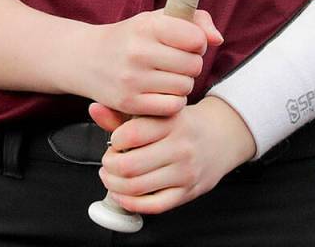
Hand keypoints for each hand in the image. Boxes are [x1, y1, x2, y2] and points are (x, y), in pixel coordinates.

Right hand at [79, 9, 222, 116]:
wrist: (86, 58)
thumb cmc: (130, 37)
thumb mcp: (156, 19)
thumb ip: (194, 21)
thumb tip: (218, 39)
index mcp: (146, 26)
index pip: (195, 38)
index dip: (197, 41)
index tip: (186, 42)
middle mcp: (138, 51)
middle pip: (193, 65)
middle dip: (190, 64)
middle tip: (175, 62)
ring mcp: (132, 79)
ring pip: (185, 87)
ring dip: (182, 83)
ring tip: (166, 76)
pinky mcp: (129, 103)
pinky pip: (172, 107)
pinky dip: (172, 101)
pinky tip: (160, 92)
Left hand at [89, 95, 256, 214]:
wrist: (221, 137)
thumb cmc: (182, 123)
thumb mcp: (157, 112)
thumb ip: (124, 113)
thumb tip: (94, 109)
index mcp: (172, 121)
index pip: (132, 133)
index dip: (114, 140)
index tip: (113, 141)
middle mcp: (180, 146)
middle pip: (130, 165)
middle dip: (109, 166)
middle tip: (108, 161)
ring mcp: (185, 172)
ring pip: (138, 187)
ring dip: (114, 185)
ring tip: (111, 176)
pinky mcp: (187, 192)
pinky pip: (153, 206)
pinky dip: (130, 203)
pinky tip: (123, 194)